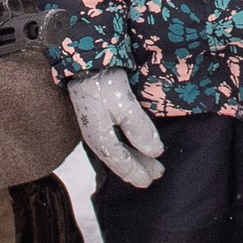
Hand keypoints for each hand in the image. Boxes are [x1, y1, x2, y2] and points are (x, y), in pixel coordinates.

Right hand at [71, 69, 163, 187]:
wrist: (86, 63)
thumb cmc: (104, 85)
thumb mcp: (125, 106)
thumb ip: (140, 130)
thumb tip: (155, 152)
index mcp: (101, 138)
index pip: (121, 162)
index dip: (136, 172)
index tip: (151, 180)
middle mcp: (96, 137)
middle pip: (119, 159)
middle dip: (138, 168)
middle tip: (157, 174)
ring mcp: (95, 128)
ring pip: (116, 151)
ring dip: (133, 159)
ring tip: (150, 164)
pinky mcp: (97, 119)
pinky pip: (113, 142)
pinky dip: (126, 149)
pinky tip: (132, 147)